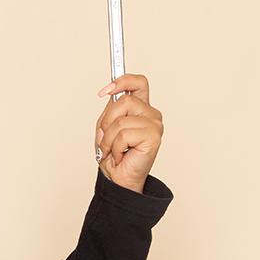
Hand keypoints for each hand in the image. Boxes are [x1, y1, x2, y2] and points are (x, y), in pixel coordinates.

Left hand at [95, 73, 163, 192]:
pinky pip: (123, 134)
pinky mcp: (153, 136)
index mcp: (141, 108)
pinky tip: (121, 155)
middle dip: (106, 121)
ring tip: (112, 150)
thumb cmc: (114, 155)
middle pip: (123, 100)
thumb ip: (109, 110)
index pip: (138, 83)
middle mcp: (151, 114)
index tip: (105, 90)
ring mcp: (154, 124)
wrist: (119, 179)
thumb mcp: (106, 127)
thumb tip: (109, 92)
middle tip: (106, 138)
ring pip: (120, 121)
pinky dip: (114, 147)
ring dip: (108, 139)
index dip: (122, 81)